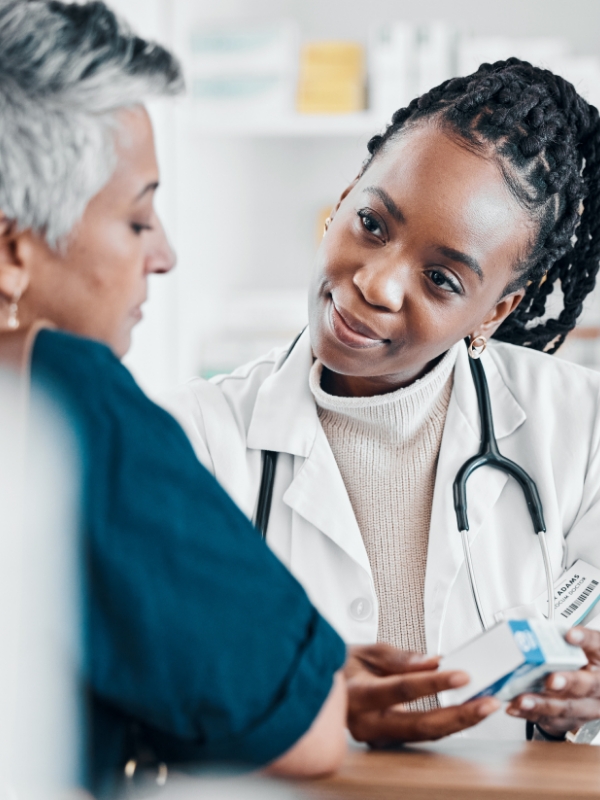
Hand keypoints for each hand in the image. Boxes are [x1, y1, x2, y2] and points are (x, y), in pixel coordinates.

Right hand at [346, 643, 500, 745]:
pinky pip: (420, 735)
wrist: (324, 689)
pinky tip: (465, 712)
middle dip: (459, 715)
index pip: (400, 689)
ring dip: (458, 721)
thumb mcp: (367, 651)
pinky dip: (445, 723)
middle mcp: (365, 724)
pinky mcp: (386, 743)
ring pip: (423, 734)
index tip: (462, 675)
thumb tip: (432, 662)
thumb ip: (400, 658)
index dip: (433, 683)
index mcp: (356, 695)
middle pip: (419, 725)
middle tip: (487, 703)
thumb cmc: (344, 667)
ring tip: (485, 706)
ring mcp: (376, 739)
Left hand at [507, 626, 599, 735]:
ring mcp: (587, 707)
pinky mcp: (571, 720)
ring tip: (522, 699)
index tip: (570, 635)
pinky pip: (552, 720)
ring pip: (568, 708)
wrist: (589, 690)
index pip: (598, 645)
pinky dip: (530, 714)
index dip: (585, 640)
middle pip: (588, 685)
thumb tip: (536, 629)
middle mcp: (599, 687)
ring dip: (542, 704)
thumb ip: (561, 638)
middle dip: (568, 682)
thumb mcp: (577, 646)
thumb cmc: (581, 662)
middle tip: (551, 679)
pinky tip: (516, 707)